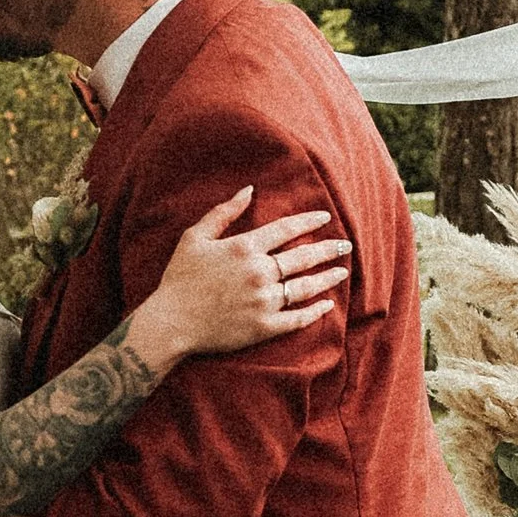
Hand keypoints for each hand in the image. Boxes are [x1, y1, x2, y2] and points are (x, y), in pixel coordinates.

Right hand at [148, 189, 351, 358]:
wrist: (171, 322)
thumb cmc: (180, 278)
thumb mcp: (195, 237)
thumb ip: (223, 212)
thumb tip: (249, 190)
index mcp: (245, 247)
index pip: (287, 229)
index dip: (309, 221)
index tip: (326, 217)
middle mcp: (260, 272)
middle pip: (303, 257)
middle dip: (328, 249)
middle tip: (346, 245)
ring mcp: (264, 301)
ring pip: (305, 287)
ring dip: (327, 277)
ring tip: (342, 271)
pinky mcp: (264, 326)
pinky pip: (297, 318)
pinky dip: (315, 312)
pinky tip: (327, 305)